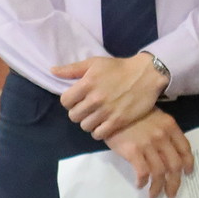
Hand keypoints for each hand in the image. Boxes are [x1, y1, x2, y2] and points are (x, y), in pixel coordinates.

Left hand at [52, 54, 166, 139]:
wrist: (146, 75)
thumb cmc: (118, 68)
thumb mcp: (93, 63)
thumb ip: (72, 69)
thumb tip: (52, 71)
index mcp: (86, 84)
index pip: (65, 101)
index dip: (69, 101)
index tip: (77, 99)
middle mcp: (95, 99)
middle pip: (73, 116)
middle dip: (78, 112)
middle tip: (86, 109)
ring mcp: (106, 112)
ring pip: (85, 126)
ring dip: (88, 122)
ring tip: (95, 116)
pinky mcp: (118, 121)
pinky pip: (99, 134)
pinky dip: (98, 131)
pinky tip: (103, 124)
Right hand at [105, 110, 194, 197]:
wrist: (107, 109)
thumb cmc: (129, 113)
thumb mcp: (152, 116)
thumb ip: (163, 131)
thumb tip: (168, 153)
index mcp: (169, 126)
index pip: (185, 149)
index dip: (188, 164)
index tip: (187, 173)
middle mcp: (162, 135)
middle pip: (174, 165)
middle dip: (174, 183)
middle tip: (171, 193)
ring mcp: (148, 144)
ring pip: (159, 173)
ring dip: (158, 187)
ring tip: (153, 194)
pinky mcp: (133, 151)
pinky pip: (143, 172)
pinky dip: (143, 182)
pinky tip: (140, 185)